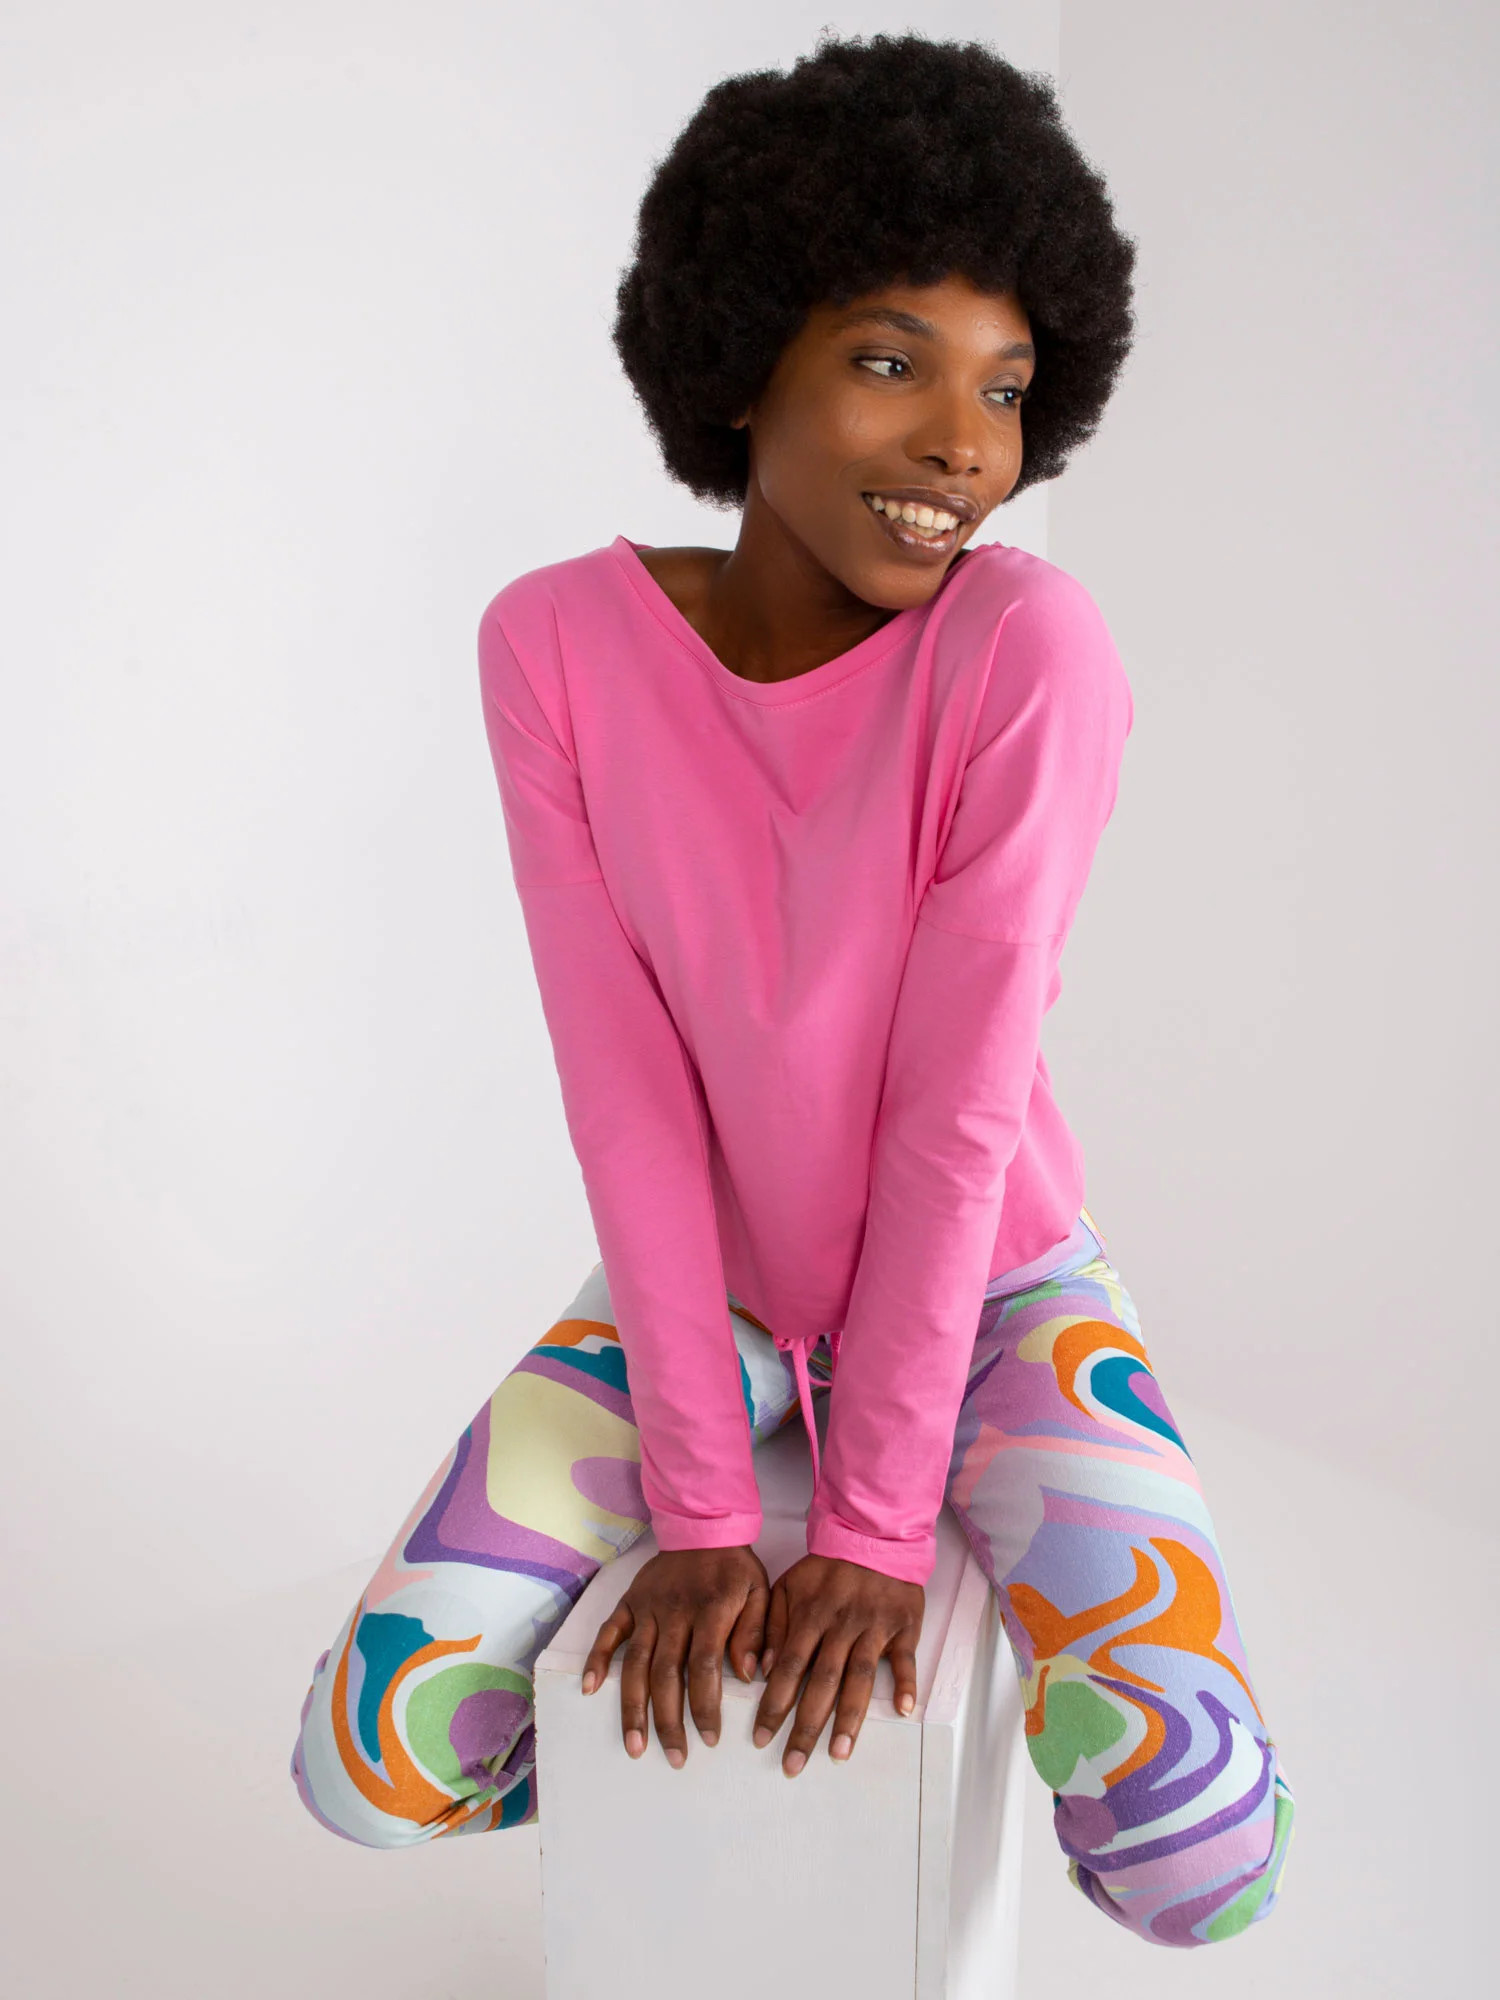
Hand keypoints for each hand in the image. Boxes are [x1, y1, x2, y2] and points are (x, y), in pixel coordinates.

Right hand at [581, 1545, 769, 1766]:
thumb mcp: (760, 1592)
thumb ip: (755, 1632)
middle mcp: (674, 1612)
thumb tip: (747, 1674)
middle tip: (676, 1758)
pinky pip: (610, 1632)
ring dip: (633, 1706)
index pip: (704, 1666)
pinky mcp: (629, 1602)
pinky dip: (597, 1659)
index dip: (705, 1705)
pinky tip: (590, 1689)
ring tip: (634, 1746)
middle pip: (666, 1674)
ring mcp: (648, 1608)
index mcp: (711, 1610)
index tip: (709, 1739)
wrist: (702, 1526)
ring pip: (636, 1663)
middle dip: (668, 1720)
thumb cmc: (735, 1568)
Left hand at [753, 1554, 922, 1775]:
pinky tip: (902, 1709)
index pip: (788, 1667)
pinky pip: (905, 1658)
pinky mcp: (903, 1626)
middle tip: (793, 1765)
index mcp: (810, 1616)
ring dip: (849, 1718)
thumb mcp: (788, 1586)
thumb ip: (771, 1626)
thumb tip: (759, 1671)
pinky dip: (905, 1682)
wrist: (873, 1536)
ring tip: (838, 1755)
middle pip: (821, 1682)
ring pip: (859, 1677)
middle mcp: (840, 1626)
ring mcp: (873, 1627)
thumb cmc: (827, 1568)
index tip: (761, 1738)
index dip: (774, 1704)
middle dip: (806, 1726)